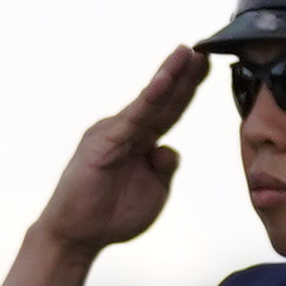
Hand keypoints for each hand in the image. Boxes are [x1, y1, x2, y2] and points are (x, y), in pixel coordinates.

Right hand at [41, 47, 204, 254]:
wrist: (78, 235)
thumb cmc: (112, 214)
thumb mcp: (154, 191)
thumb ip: (164, 168)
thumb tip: (168, 149)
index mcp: (140, 141)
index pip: (170, 110)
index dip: (188, 89)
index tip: (207, 66)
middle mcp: (126, 130)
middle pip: (163, 100)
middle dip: (184, 75)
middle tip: (204, 49)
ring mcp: (114, 134)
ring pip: (149, 102)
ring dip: (170, 76)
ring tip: (188, 53)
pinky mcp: (103, 143)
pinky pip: (133, 118)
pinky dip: (150, 98)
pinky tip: (165, 80)